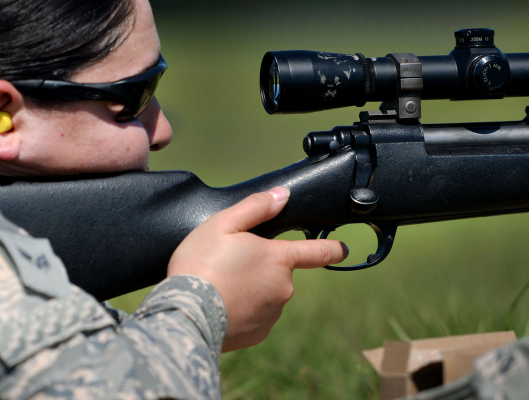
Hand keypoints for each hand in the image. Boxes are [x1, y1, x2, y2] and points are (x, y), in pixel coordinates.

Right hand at [167, 186, 347, 351]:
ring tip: (220, 287)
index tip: (342, 249)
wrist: (185, 314)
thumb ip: (256, 207)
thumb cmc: (201, 264)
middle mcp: (283, 288)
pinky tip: (221, 305)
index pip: (316, 252)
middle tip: (228, 266)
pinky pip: (255, 316)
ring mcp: (272, 313)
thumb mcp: (223, 224)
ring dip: (251, 290)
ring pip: (266, 294)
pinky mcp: (258, 333)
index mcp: (279, 259)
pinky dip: (243, 311)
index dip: (332, 248)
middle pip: (278, 272)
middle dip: (261, 268)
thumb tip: (282, 195)